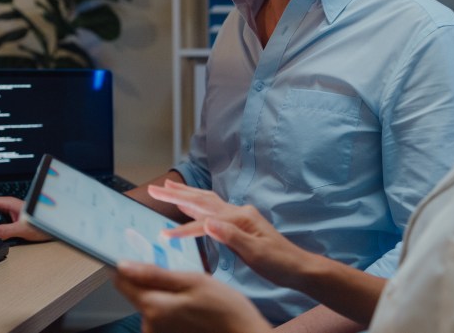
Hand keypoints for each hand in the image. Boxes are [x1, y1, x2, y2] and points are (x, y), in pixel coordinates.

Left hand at [115, 261, 271, 332]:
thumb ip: (154, 274)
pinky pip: (161, 316)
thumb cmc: (224, 308)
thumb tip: (123, 265)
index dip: (130, 267)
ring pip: (151, 303)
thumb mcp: (192, 281)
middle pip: (137, 293)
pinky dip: (172, 308)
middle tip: (182, 279)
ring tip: (192, 296)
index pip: (121, 282)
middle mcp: (150, 325)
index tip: (146, 260)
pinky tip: (192, 308)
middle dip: (153, 282)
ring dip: (165, 295)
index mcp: (153, 307)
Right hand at [149, 181, 310, 288]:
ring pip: (206, 201)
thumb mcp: (256, 253)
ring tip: (168, 187)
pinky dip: (197, 204)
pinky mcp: (239, 223)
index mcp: (240, 218)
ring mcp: (239, 216)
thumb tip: (208, 223)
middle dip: (177, 194)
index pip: (205, 221)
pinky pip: (212, 209)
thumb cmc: (279, 262)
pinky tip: (191, 204)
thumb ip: (231, 236)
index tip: (165, 235)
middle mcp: (238, 212)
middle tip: (155, 188)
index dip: (184, 229)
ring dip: (186, 194)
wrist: (298, 267)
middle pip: (202, 200)